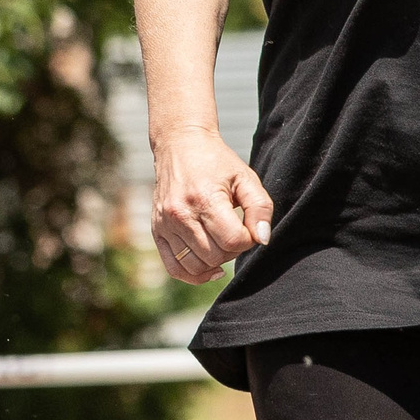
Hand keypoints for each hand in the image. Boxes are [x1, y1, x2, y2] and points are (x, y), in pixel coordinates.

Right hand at [151, 125, 272, 283]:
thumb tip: (262, 239)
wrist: (180, 145)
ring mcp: (165, 224)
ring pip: (196, 265)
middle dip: (232, 250)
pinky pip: (174, 267)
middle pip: (215, 256)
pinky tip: (209, 267)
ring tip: (220, 241)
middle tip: (234, 231)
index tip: (246, 225)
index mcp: (204, 199)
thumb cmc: (218, 164)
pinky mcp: (157, 230)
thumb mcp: (247, 179)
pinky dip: (193, 274)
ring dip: (215, 261)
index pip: (233, 241)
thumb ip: (261, 209)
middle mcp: (180, 214)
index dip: (248, 239)